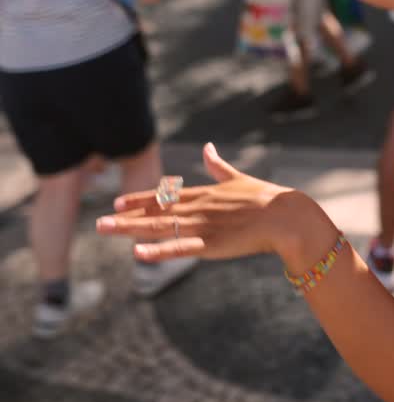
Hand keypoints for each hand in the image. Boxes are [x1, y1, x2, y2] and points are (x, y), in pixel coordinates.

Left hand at [96, 143, 308, 261]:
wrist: (286, 215)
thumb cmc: (265, 197)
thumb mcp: (237, 178)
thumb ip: (218, 166)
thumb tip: (208, 147)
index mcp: (202, 193)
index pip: (163, 197)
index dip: (138, 201)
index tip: (116, 203)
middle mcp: (197, 208)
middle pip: (154, 213)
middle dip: (125, 218)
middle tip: (99, 223)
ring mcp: (202, 226)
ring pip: (159, 228)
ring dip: (130, 230)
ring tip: (106, 231)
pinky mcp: (212, 244)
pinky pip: (180, 248)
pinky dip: (158, 251)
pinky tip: (138, 254)